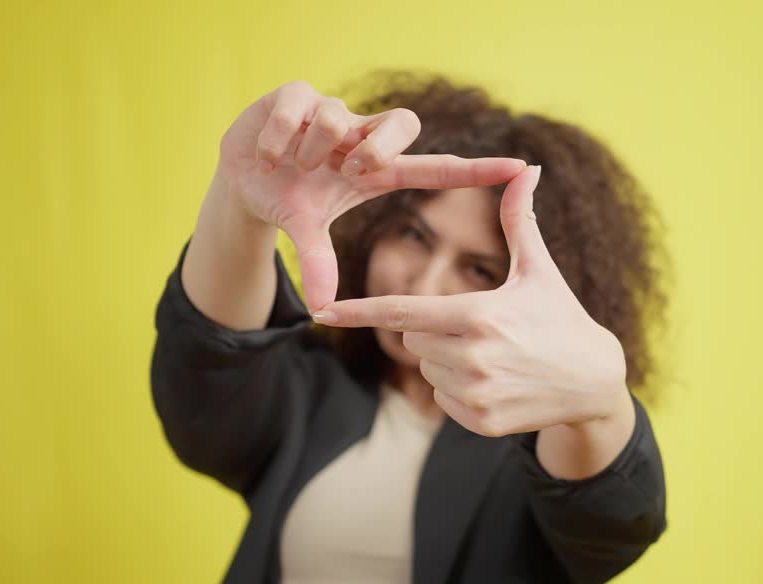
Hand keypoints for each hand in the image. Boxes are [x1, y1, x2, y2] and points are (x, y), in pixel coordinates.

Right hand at [217, 80, 526, 309]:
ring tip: (293, 166)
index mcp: (376, 170)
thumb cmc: (289, 201)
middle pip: (402, 124)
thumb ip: (317, 261)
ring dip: (312, 149)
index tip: (521, 168)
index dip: (477, 170)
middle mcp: (360, 136)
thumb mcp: (305, 231)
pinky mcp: (296, 95)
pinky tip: (269, 154)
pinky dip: (279, 137)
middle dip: (378, 146)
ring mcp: (331, 113)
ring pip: (338, 117)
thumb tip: (319, 308)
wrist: (241, 177)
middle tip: (349, 169)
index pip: (436, 168)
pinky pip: (297, 107)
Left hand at [312, 166, 628, 437]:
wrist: (595, 381)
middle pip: (413, 339)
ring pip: (426, 370)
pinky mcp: (482, 423)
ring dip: (445, 361)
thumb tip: (528, 168)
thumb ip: (520, 220)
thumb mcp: (539, 270)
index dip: (359, 311)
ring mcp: (477, 394)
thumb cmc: (562, 317)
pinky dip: (458, 391)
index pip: (403, 312)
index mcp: (479, 316)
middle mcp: (473, 358)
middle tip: (477, 328)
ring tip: (493, 356)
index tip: (323, 312)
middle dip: (433, 329)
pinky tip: (496, 382)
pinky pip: (442, 401)